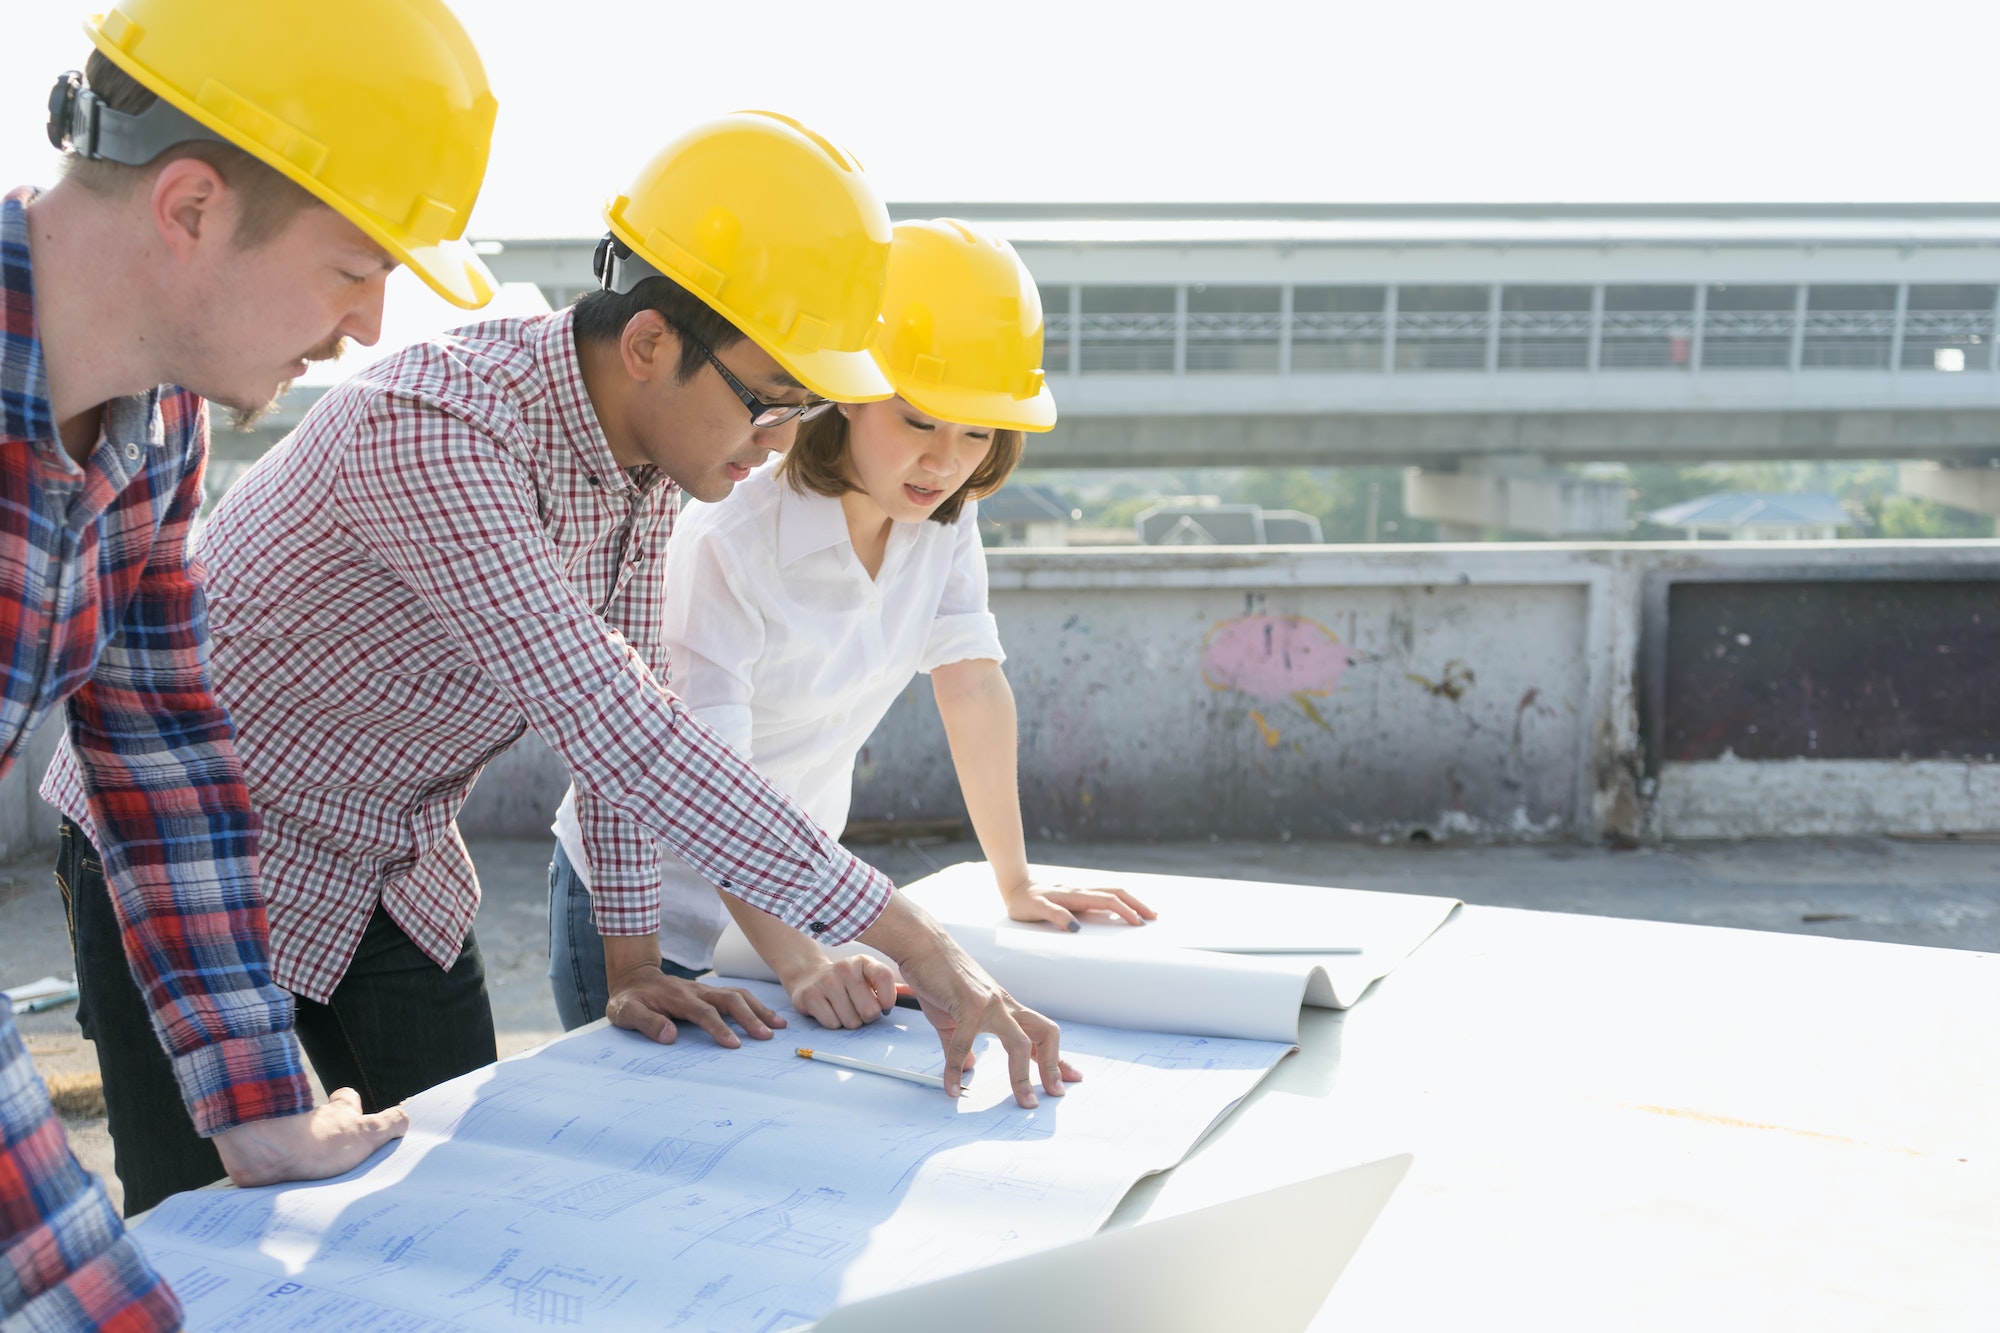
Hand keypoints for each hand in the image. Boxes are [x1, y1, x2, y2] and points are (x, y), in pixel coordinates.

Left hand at [212, 1088, 406, 1187]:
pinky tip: (290, 1196)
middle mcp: (311, 1123)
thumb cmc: (316, 1142)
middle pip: (323, 1125)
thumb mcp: (364, 1134)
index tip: (357, 1116)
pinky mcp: (265, 1161)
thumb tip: (405, 1118)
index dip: (352, 1105)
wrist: (262, 1153)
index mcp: (337, 1114)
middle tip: (342, 1162)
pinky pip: (277, 1170)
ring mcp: (286, 1140)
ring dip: (306, 1164)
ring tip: (319, 1188)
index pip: (347, 1099)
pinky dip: (283, 1179)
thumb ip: (388, 1125)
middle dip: (331, 1141)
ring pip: (300, 1147)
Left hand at [606, 968, 783, 1047]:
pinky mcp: (710, 993)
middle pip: (730, 1000)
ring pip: (738, 995)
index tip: (735, 1044)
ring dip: (759, 1009)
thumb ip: (646, 1023)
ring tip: (778, 1026)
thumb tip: (671, 1036)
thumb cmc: (629, 999)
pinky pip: (737, 996)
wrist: (633, 978)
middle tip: (767, 1036)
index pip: (704, 1013)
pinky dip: (755, 1005)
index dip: (720, 1028)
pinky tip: (767, 1017)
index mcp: (678, 997)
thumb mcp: (626, 1012)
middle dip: (751, 1017)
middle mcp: (697, 991)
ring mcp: (705, 990)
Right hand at [784, 953, 898, 1029]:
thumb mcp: (868, 979)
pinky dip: (833, 1023)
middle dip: (866, 1017)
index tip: (883, 1006)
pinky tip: (829, 1010)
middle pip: (869, 1010)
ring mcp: (826, 980)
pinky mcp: (810, 995)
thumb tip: (914, 994)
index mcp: (864, 962)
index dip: (888, 1000)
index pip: (885, 978)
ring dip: (849, 1021)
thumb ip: (888, 987)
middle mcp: (844, 967)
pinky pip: (832, 1023)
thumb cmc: (847, 984)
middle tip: (859, 1009)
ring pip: (851, 1021)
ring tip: (843, 1008)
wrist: (810, 977)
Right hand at [860, 896, 1080, 1106]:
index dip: (1056, 1059)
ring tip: (1023, 1101)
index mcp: (1005, 1008)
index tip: (1070, 1078)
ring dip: (1023, 1076)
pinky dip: (956, 1069)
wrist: (922, 945)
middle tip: (1054, 1093)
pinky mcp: (967, 1004)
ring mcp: (989, 1003)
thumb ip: (961, 1045)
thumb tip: (970, 1067)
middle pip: (1045, 1034)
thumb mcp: (952, 1017)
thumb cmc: (938, 976)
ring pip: (1019, 1042)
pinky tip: (951, 1087)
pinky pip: (964, 1044)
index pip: (1041, 1035)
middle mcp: (1004, 1004)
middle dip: (1053, 1066)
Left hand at [1002, 878, 1157, 931]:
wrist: (1014, 885)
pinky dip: (1120, 901)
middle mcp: (1081, 890)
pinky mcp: (1077, 894)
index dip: (1125, 911)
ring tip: (1146, 913)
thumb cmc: (1023, 902)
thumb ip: (1054, 916)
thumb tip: (1076, 927)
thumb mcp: (1034, 910)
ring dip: (1131, 901)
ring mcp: (1081, 891)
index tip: (1139, 924)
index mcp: (1075, 895)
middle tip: (1154, 918)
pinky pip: (1104, 895)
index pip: (1108, 901)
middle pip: (1118, 892)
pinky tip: (1123, 909)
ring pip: (1113, 891)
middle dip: (1137, 904)